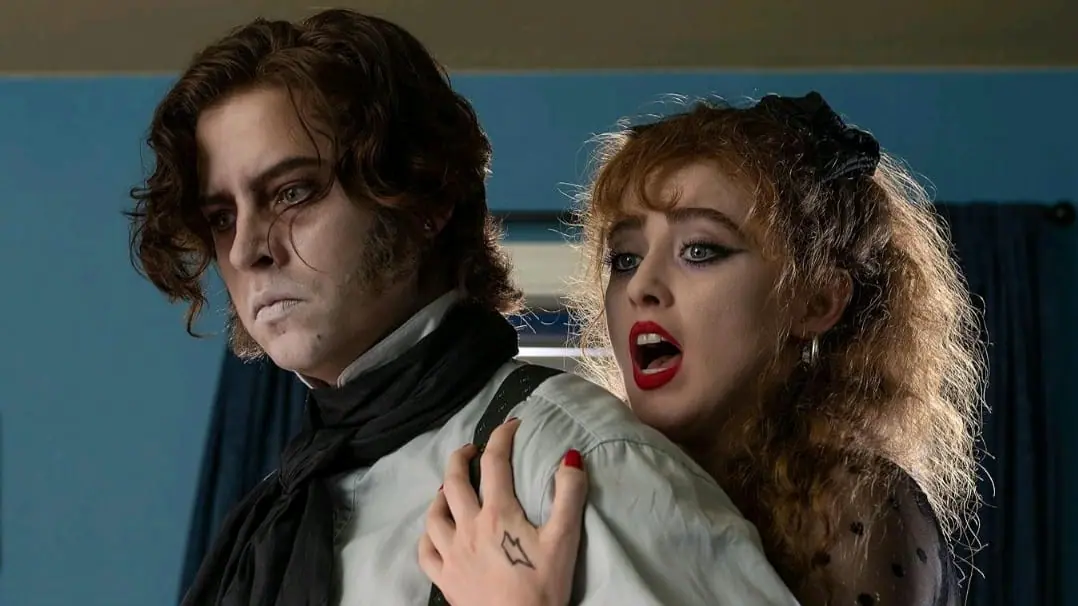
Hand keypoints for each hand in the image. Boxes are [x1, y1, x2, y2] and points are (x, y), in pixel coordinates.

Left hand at [418, 418, 587, 605]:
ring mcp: (451, 554)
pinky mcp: (444, 579)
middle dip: (460, 457)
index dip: (501, 438)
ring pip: (434, 514)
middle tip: (471, 449)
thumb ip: (568, 495)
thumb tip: (570, 456)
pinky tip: (436, 533)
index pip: (494, 463)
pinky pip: (425, 551)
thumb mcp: (565, 539)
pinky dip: (428, 536)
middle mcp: (467, 527)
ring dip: (441, 495)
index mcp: (497, 513)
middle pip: (454, 481)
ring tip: (450, 489)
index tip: (510, 425)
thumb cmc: (543, 587)